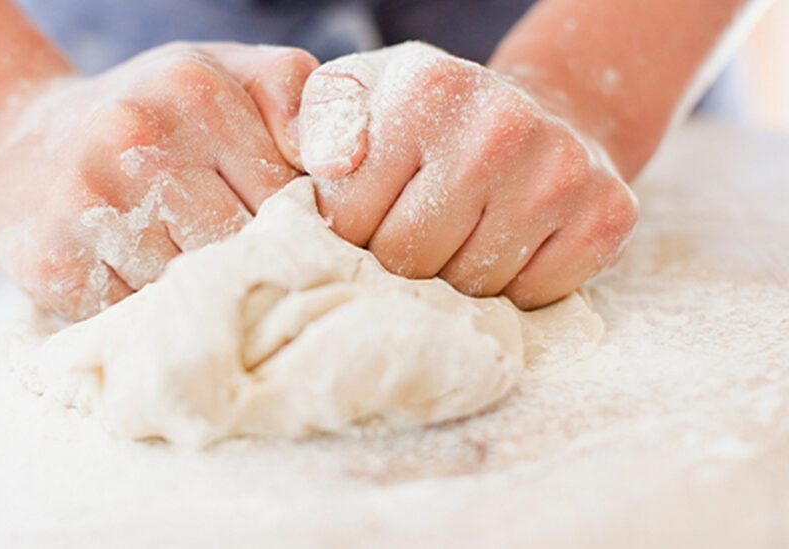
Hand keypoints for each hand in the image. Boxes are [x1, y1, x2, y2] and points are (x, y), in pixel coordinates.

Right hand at [0, 42, 317, 319]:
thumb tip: (345, 160)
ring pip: (192, 290)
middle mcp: (137, 141)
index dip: (293, 231)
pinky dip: (150, 314)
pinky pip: (138, 317)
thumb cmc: (142, 112)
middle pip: (239, 248)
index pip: (283, 198)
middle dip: (248, 266)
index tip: (285, 243)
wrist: (10, 139)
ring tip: (187, 273)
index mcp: (194, 93)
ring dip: (200, 296)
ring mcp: (87, 206)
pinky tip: (140, 282)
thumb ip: (292, 93)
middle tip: (243, 270)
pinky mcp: (51, 264)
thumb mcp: (218, 73)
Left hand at [296, 42, 637, 308]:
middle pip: (409, 259)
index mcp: (424, 90)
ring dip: (452, 281)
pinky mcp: (606, 215)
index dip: (348, 236)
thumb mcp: (360, 96)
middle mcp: (498, 125)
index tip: (365, 221)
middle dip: (397, 263)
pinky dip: (511, 291)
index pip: (350, 219)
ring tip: (458, 240)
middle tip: (411, 239)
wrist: (540, 115)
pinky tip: (508, 248)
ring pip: (469, 287)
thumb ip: (319, 122)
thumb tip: (326, 162)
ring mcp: (560, 171)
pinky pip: (531, 297)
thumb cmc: (428, 120)